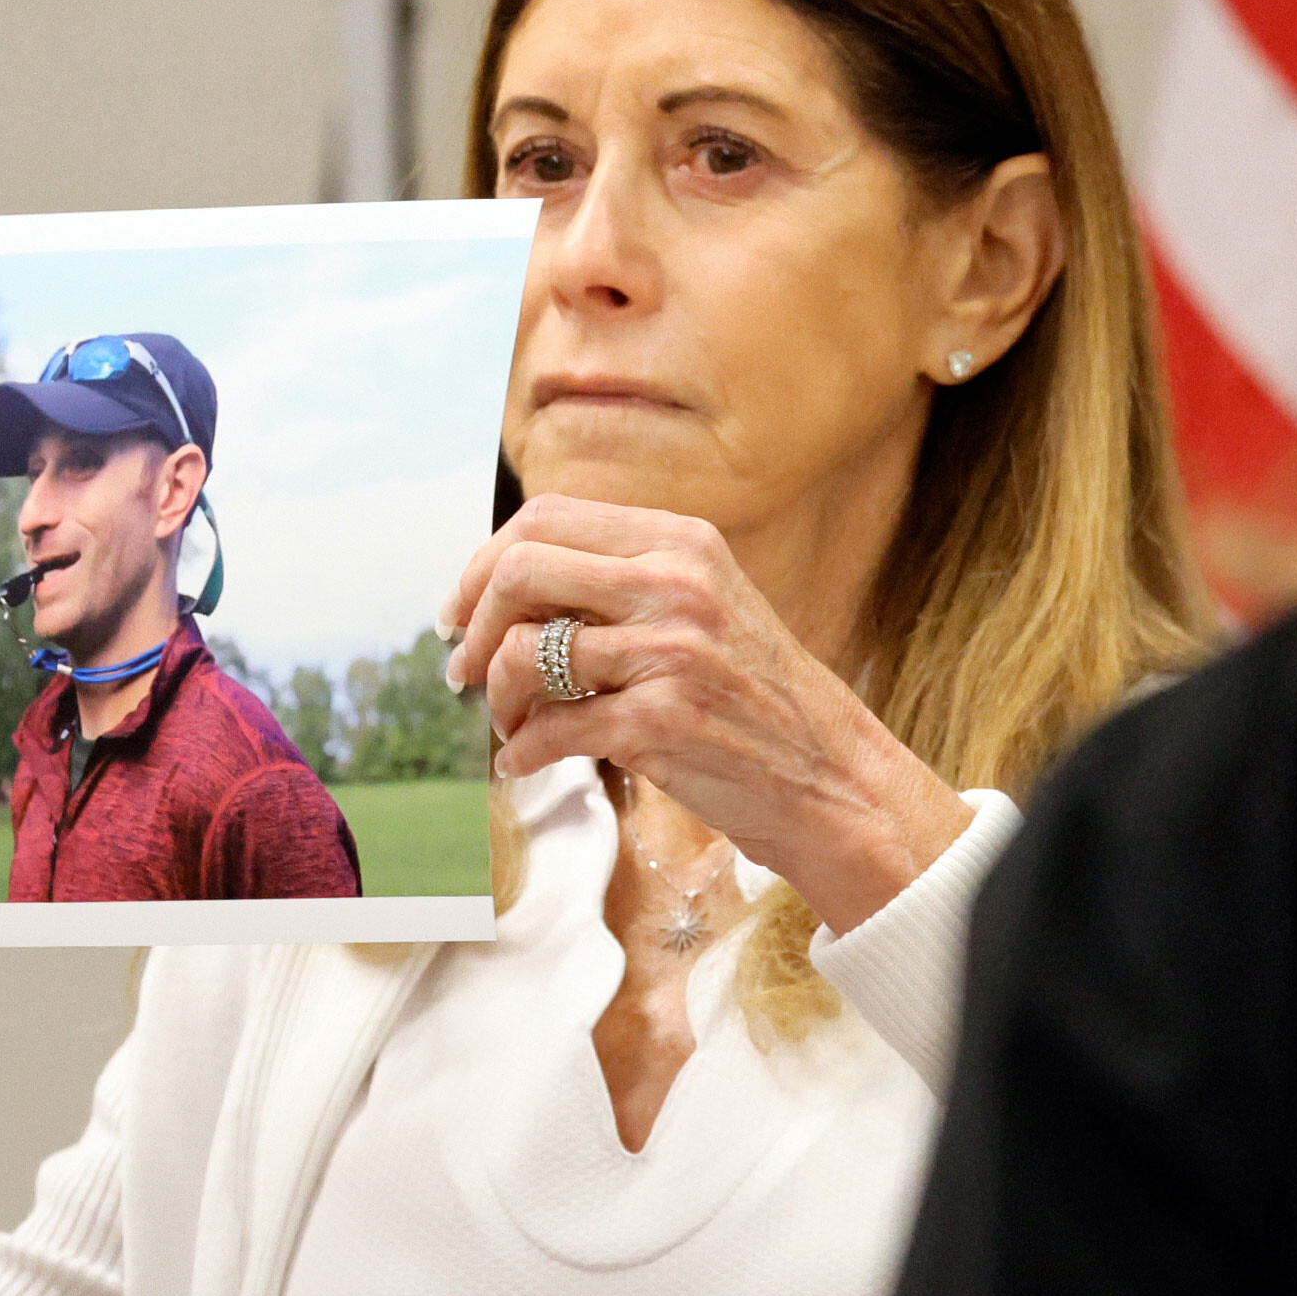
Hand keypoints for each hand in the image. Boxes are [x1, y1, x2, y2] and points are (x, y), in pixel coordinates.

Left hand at [439, 495, 970, 931]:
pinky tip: (524, 765)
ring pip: (524, 654)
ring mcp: (669, 652)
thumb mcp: (706, 607)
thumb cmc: (758, 700)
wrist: (833, 778)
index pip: (545, 518)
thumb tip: (508, 587)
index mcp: (682, 542)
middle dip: (474, 627)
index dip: (483, 564)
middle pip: (520, 571)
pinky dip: (519, 754)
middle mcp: (676, 584)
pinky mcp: (660, 721)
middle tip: (464, 670)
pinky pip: (548, 731)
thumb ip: (626, 583)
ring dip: (496, 699)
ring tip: (509, 724)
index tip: (463, 610)